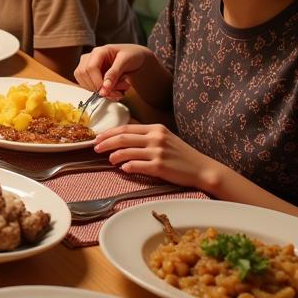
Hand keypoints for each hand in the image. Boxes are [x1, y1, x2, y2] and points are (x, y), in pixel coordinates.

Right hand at [74, 44, 152, 99]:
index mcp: (98, 51)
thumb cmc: (132, 55)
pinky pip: (87, 86)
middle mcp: (90, 58)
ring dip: (99, 91)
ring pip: (83, 82)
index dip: (97, 82)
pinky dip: (99, 91)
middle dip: (98, 87)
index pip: (90, 68)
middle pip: (83, 75)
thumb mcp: (126, 62)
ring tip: (116, 91)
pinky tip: (110, 90)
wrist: (135, 56)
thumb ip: (114, 74)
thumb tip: (104, 88)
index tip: (107, 90)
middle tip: (116, 92)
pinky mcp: (89, 74)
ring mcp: (87, 66)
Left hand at [93, 123, 223, 191]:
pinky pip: (136, 165)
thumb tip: (123, 138)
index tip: (98, 138)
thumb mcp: (164, 137)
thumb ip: (146, 136)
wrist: (202, 168)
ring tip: (109, 160)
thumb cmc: (181, 154)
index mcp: (155, 128)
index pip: (125, 128)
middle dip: (105, 143)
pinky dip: (127, 166)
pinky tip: (123, 169)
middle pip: (122, 138)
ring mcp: (157, 152)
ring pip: (126, 152)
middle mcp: (155, 138)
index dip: (109, 133)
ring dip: (114, 156)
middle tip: (95, 148)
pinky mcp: (159, 167)